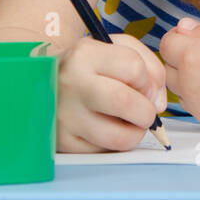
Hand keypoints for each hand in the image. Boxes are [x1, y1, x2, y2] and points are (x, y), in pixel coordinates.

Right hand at [55, 33, 166, 152]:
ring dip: (135, 132)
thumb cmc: (88, 66)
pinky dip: (114, 143)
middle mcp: (71, 84)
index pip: (135, 68)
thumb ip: (148, 65)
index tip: (141, 84)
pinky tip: (108, 128)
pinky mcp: (63, 142)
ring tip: (129, 122)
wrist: (42, 82)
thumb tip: (158, 102)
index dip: (147, 80)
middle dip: (147, 112)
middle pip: (127, 103)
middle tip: (144, 111)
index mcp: (85, 54)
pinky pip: (105, 151)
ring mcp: (65, 116)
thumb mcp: (115, 48)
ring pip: (119, 137)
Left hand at [159, 18, 199, 132]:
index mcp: (193, 57)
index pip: (166, 44)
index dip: (178, 36)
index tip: (193, 36)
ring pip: (180, 90)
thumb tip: (182, 28)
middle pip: (168, 69)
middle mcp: (189, 85)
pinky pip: (195, 106)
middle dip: (181, 59)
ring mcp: (198, 107)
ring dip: (189, 80)